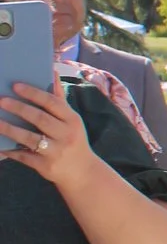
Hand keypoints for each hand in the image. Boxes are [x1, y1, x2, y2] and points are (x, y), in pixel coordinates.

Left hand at [0, 78, 94, 192]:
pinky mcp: (46, 166)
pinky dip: (11, 151)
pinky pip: (24, 157)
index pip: (52, 103)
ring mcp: (56, 152)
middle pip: (40, 119)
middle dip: (19, 108)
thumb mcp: (71, 119)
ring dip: (10, 129)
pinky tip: (0, 146)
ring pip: (30, 138)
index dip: (34, 93)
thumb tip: (52, 71)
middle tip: (1, 100)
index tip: (16, 86)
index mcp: (72, 120)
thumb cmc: (73, 139)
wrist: (82, 172)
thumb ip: (59, 98)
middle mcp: (66, 135)